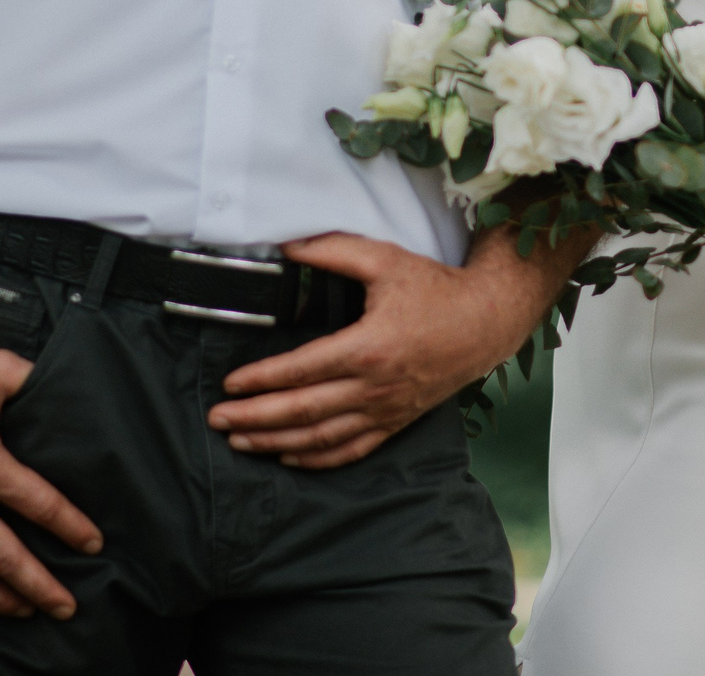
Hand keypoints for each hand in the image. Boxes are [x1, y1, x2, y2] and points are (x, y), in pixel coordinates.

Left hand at [205, 233, 536, 468]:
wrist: (486, 322)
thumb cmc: (435, 289)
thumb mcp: (385, 260)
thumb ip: (333, 250)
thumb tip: (287, 246)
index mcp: (368, 347)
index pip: (302, 370)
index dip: (262, 380)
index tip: (230, 384)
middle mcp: (375, 387)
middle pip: (304, 411)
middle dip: (255, 418)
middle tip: (218, 420)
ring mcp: (386, 410)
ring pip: (322, 438)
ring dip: (276, 443)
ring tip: (240, 442)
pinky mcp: (396, 422)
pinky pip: (351, 450)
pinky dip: (317, 459)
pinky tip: (288, 457)